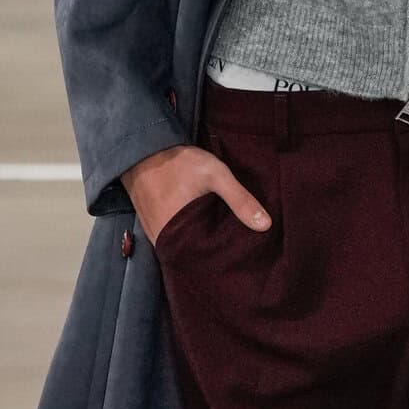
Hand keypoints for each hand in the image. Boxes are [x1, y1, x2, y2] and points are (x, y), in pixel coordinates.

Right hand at [121, 142, 271, 247]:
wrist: (142, 148)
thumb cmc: (179, 162)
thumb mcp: (215, 175)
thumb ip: (240, 199)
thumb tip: (265, 225)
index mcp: (177, 234)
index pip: (205, 259)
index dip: (223, 258)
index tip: (240, 256)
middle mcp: (162, 240)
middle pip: (192, 257)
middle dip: (211, 255)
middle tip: (233, 251)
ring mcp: (154, 234)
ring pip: (181, 250)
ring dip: (197, 247)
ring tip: (218, 244)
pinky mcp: (150, 227)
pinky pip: (171, 241)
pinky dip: (184, 239)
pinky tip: (198, 232)